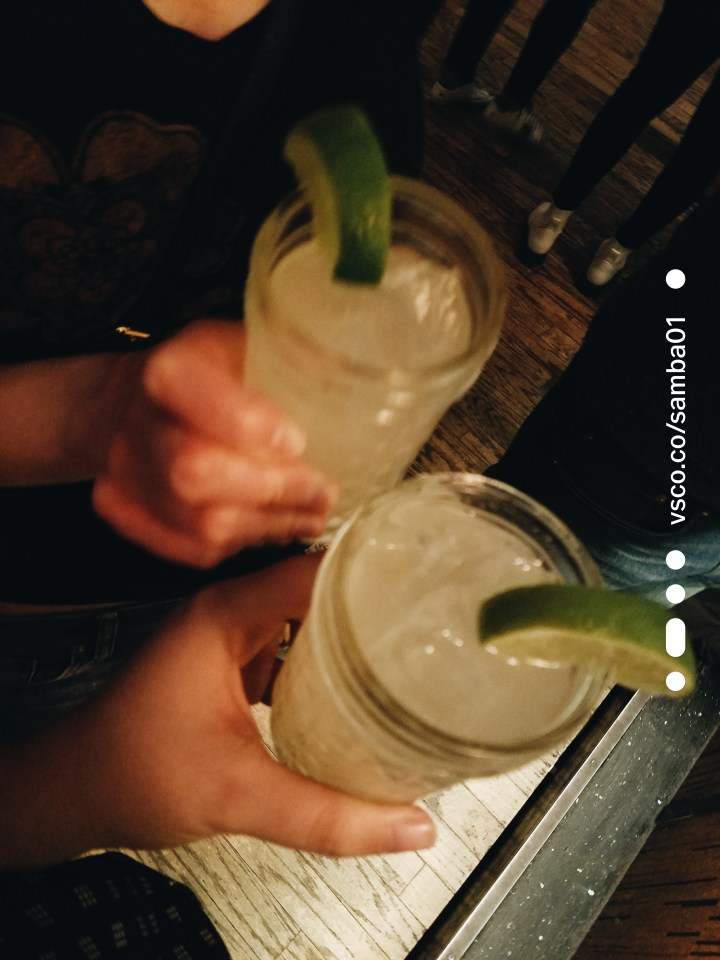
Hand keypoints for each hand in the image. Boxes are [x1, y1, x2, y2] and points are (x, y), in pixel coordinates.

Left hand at [0, 555, 435, 866]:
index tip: (428, 596)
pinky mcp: (227, 659)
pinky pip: (289, 644)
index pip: (316, 573)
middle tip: (432, 630)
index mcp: (225, 615)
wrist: (75, 792)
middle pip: (317, 590)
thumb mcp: (240, 796)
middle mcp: (227, 611)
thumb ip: (328, 815)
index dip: (374, 580)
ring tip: (407, 651)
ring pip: (305, 617)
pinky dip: (323, 662)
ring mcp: (226, 634)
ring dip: (348, 636)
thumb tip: (410, 826)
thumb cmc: (133, 775)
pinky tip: (356, 686)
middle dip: (372, 609)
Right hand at [92, 319, 336, 566]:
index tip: (298, 440)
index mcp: (170, 370)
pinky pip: (192, 548)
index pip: (195, 395)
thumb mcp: (249, 345)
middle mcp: (139, 423)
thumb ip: (293, 361)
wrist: (138, 401)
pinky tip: (273, 527)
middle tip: (324, 494)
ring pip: (201, 522)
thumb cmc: (212, 373)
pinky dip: (243, 542)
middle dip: (274, 490)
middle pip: (196, 473)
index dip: (245, 422)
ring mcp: (127, 474)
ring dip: (270, 525)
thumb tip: (365, 383)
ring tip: (311, 516)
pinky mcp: (129, 513)